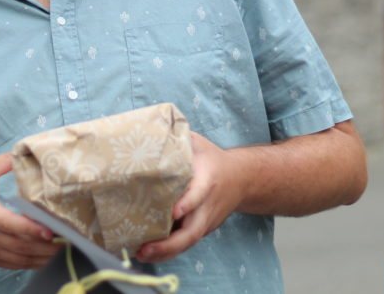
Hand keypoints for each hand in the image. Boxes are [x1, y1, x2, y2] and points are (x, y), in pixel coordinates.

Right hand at [0, 153, 60, 269]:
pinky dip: (30, 264)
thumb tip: (24, 152)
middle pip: (19, 245)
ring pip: (18, 259)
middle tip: (68, 240)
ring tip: (62, 250)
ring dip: (41, 257)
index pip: (11, 224)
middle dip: (45, 245)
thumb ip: (2, 163)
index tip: (52, 230)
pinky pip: (12, 265)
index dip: (33, 229)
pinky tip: (45, 258)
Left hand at [136, 133, 242, 262]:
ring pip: (188, 242)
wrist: (242, 179)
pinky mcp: (202, 229)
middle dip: (170, 243)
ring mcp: (206, 221)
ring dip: (165, 252)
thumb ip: (177, 138)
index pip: (199, 194)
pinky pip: (186, 243)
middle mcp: (208, 206)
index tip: (172, 212)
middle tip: (145, 246)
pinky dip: (168, 251)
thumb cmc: (212, 159)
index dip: (187, 204)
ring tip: (141, 254)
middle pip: (193, 230)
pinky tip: (147, 253)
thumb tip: (149, 128)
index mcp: (208, 180)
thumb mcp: (198, 143)